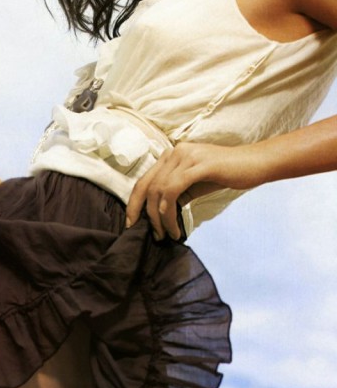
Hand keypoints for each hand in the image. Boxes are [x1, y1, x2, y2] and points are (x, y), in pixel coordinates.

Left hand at [126, 141, 266, 240]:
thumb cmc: (227, 173)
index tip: (131, 223)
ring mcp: (186, 156)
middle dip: (144, 214)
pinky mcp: (199, 165)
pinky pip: (173, 190)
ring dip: (160, 218)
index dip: (134, 203)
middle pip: (147, 186)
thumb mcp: (196, 183)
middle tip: (152, 235)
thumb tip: (159, 214)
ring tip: (167, 235)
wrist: (256, 163)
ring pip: (159, 190)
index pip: (144, 180)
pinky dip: (170, 213)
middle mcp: (174, 152)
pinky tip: (176, 228)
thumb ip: (177, 192)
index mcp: (171, 155)